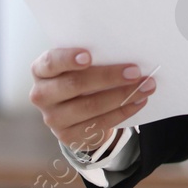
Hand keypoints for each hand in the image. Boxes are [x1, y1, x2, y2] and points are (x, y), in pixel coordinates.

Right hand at [29, 47, 154, 153]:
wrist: (74, 112)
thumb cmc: (80, 78)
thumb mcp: (77, 66)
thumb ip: (91, 58)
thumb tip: (124, 50)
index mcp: (41, 71)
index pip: (50, 62)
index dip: (67, 59)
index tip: (88, 56)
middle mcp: (42, 95)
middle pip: (74, 84)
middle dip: (108, 77)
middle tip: (135, 71)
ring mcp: (53, 118)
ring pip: (90, 106)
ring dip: (122, 95)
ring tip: (146, 86)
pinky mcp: (68, 136)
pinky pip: (100, 123)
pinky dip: (123, 111)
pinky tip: (139, 101)